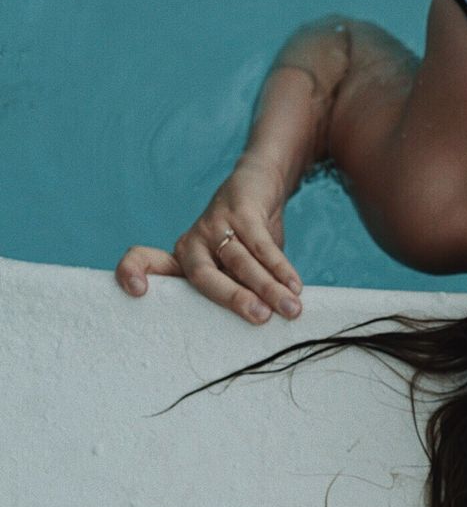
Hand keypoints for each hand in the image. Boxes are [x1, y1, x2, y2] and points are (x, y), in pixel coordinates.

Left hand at [115, 158, 303, 323]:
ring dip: (269, 287)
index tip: (136, 291)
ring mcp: (214, 225)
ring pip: (241, 261)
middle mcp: (192, 243)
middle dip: (233, 298)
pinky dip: (280, 267)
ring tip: (291, 309)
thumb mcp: (232, 263)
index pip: (143, 260)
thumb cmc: (245, 238)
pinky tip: (294, 285)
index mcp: (183, 259)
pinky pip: (262, 245)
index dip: (132, 271)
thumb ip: (236, 286)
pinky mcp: (240, 212)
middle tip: (261, 317)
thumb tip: (262, 321)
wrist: (260, 184)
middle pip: (204, 276)